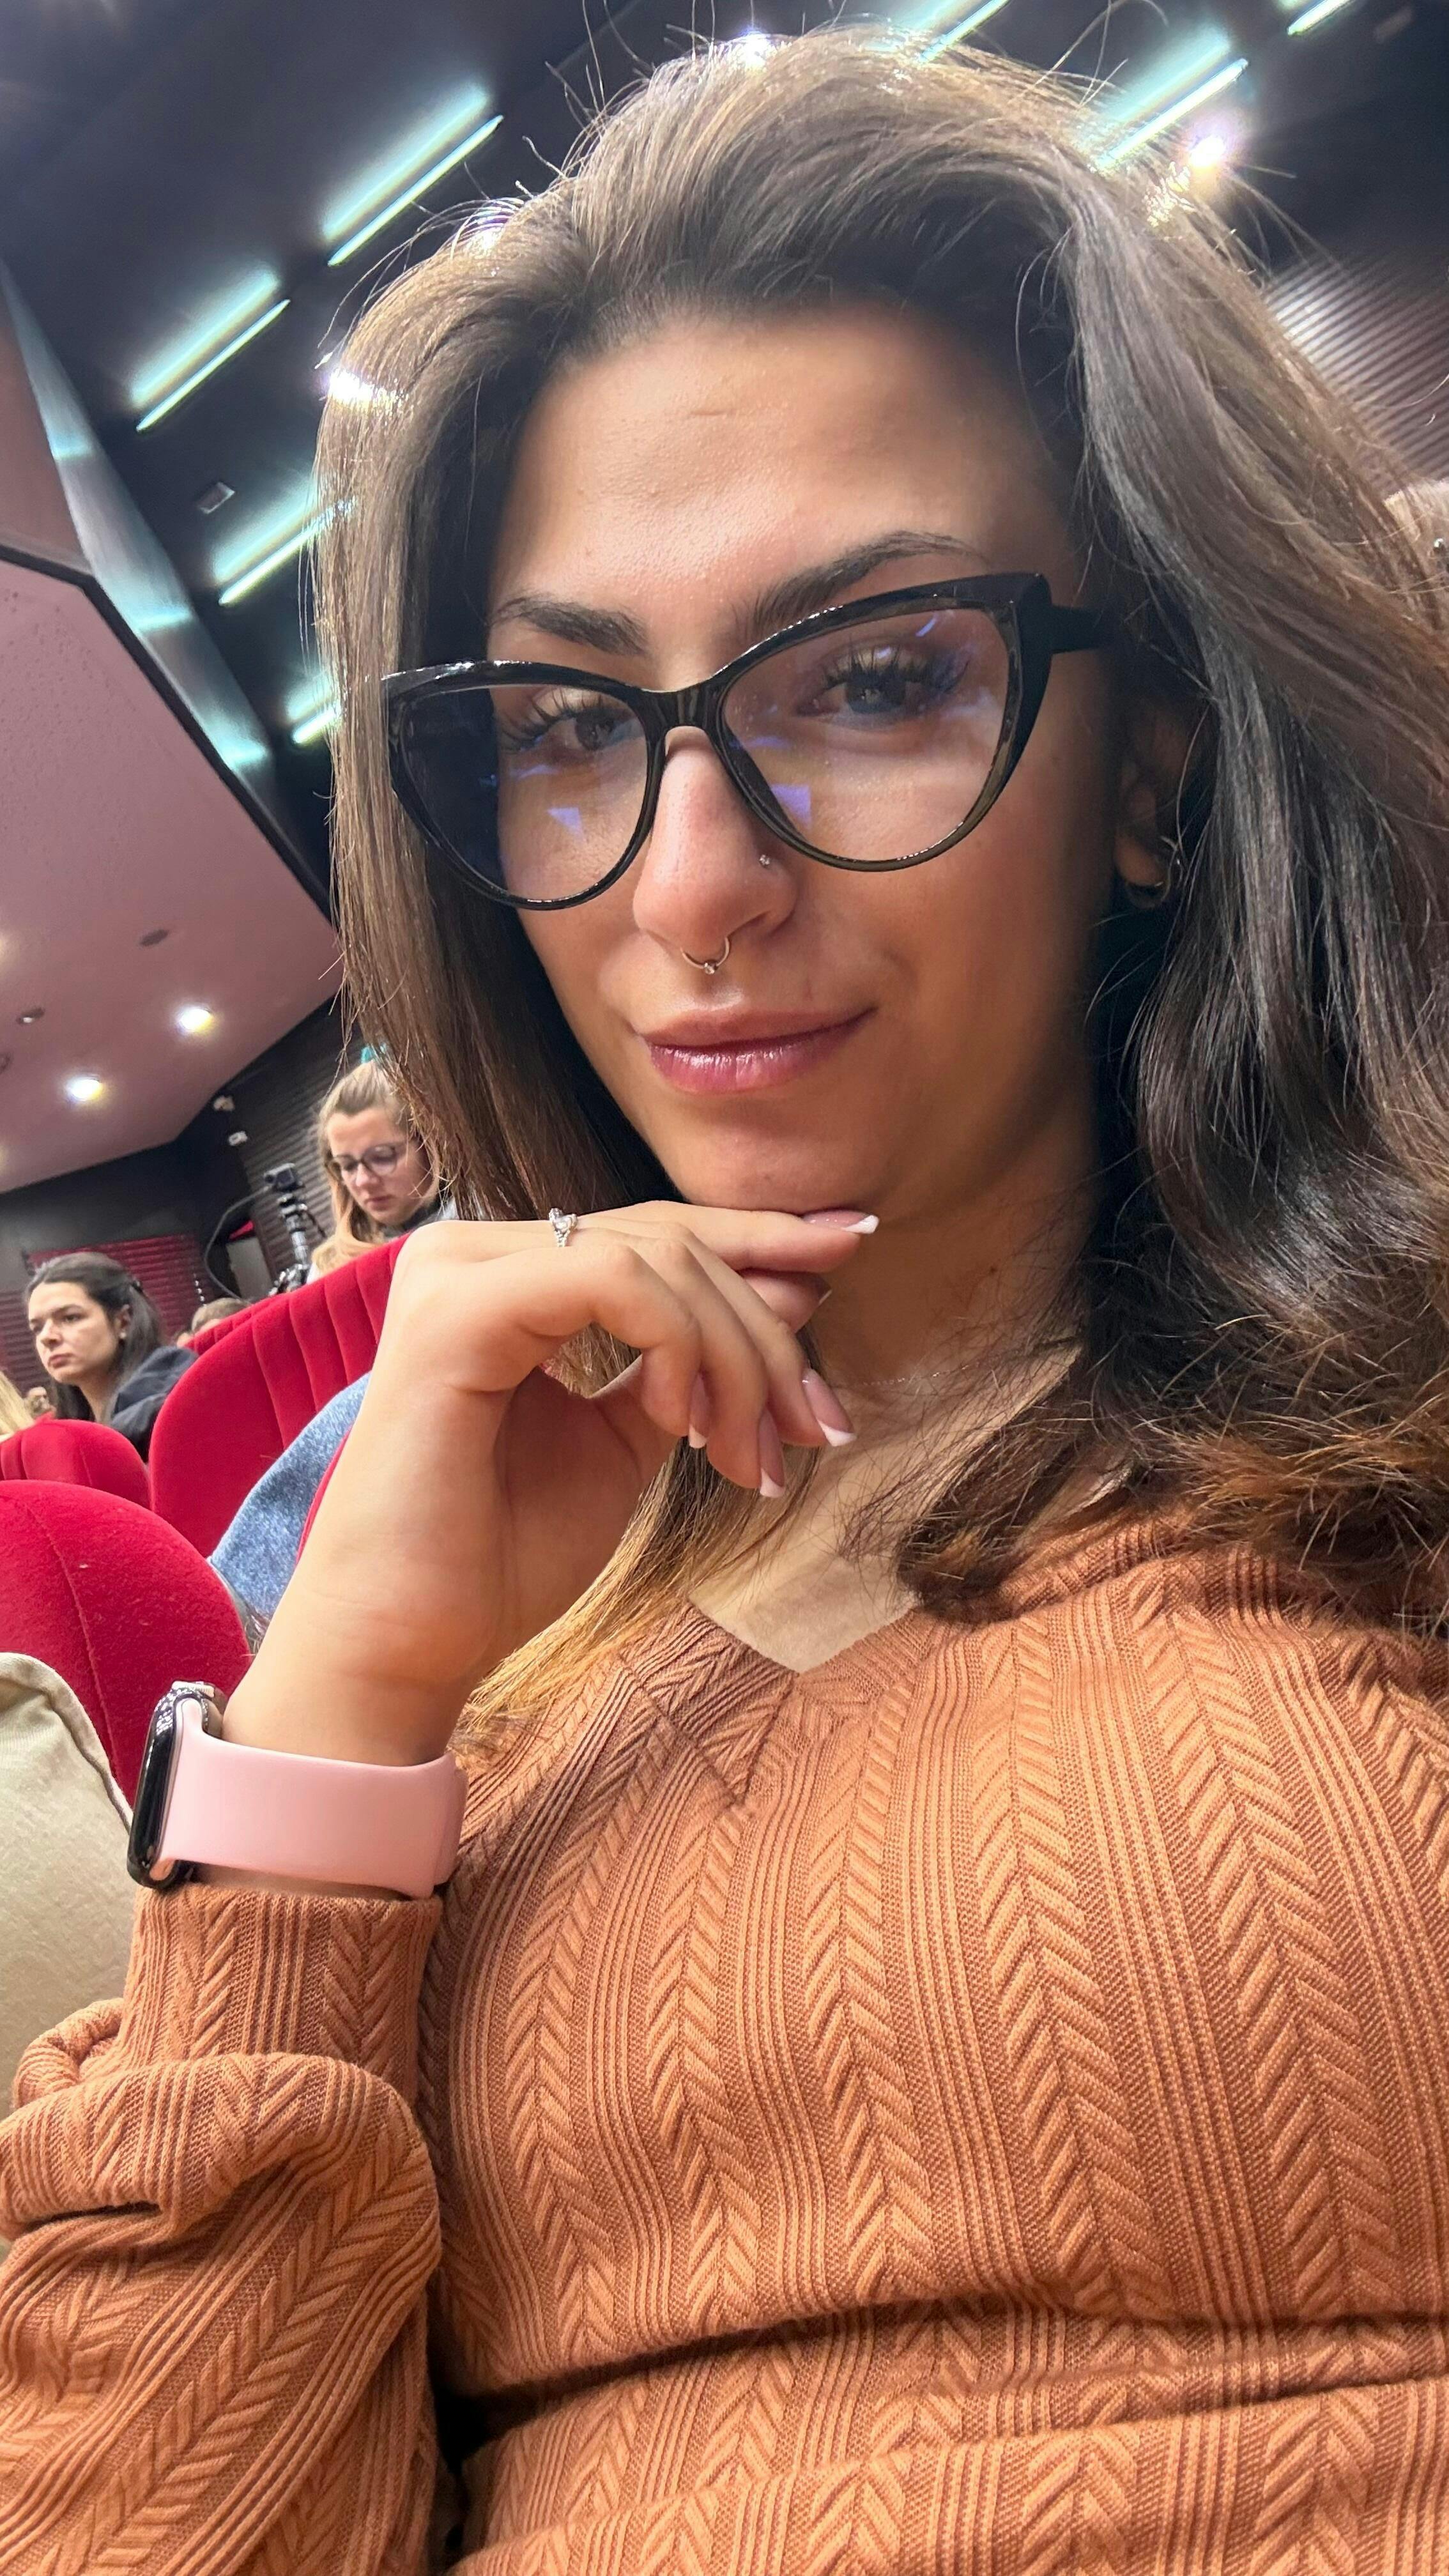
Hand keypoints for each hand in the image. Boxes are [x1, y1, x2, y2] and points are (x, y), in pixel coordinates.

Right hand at [220, 1205, 869, 1768]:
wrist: (409, 1644)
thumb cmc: (499, 1557)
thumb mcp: (624, 1443)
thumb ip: (688, 1366)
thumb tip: (795, 1294)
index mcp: (507, 1276)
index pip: (655, 1231)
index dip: (759, 1236)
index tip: (850, 1246)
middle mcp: (473, 1253)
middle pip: (671, 1242)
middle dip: (767, 1332)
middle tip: (818, 1426)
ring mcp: (457, 1274)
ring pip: (654, 1259)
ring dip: (732, 1359)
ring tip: (746, 1457)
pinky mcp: (455, 1312)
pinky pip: (609, 1282)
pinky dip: (674, 1346)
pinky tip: (682, 1423)